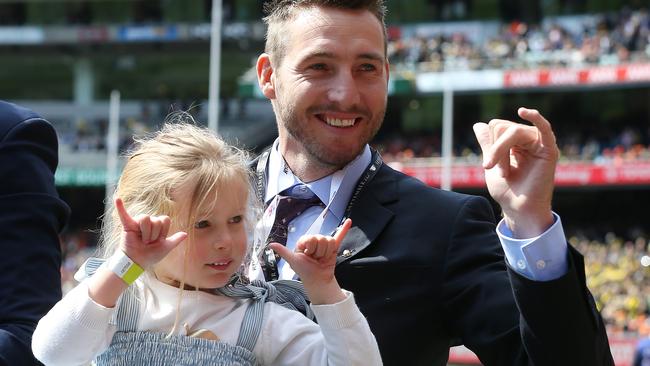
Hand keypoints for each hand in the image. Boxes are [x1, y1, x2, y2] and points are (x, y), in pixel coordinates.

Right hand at [115, 198, 186, 268]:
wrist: (138, 262)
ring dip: (146, 232)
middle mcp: (149, 222)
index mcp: (158, 225)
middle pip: (157, 220)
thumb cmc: (150, 255)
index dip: (163, 232)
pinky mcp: (128, 225)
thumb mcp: (165, 248)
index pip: (165, 220)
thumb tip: (186, 234)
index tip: (159, 240)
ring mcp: (138, 222)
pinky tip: (117, 199)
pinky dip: (120, 207)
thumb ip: (175, 240)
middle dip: (154, 235)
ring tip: (143, 240)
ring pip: (146, 218)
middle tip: (148, 243)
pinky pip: (124, 214)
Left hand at [270, 218, 351, 303]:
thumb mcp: (293, 260)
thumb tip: (270, 244)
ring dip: (326, 252)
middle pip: (321, 239)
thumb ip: (283, 252)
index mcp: (304, 241)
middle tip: (315, 259)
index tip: (307, 255)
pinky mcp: (333, 247)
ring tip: (322, 259)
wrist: (318, 280)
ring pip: (329, 241)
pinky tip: (349, 221)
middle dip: (319, 251)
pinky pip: (339, 236)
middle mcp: (314, 240)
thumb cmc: (304, 271)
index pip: (311, 238)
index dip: (310, 248)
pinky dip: (344, 229)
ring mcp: (324, 244)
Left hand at [473, 107, 558, 237]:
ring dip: (501, 153)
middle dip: (495, 150)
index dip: (489, 147)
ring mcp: (539, 143)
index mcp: (515, 141)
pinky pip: (543, 128)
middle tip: (501, 171)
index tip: (491, 167)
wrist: (518, 209)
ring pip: (512, 130)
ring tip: (505, 172)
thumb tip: (478, 124)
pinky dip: (535, 118)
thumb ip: (487, 143)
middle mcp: (528, 139)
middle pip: (501, 126)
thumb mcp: (491, 163)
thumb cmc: (507, 190)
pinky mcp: (548, 150)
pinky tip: (524, 112)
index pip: (495, 126)